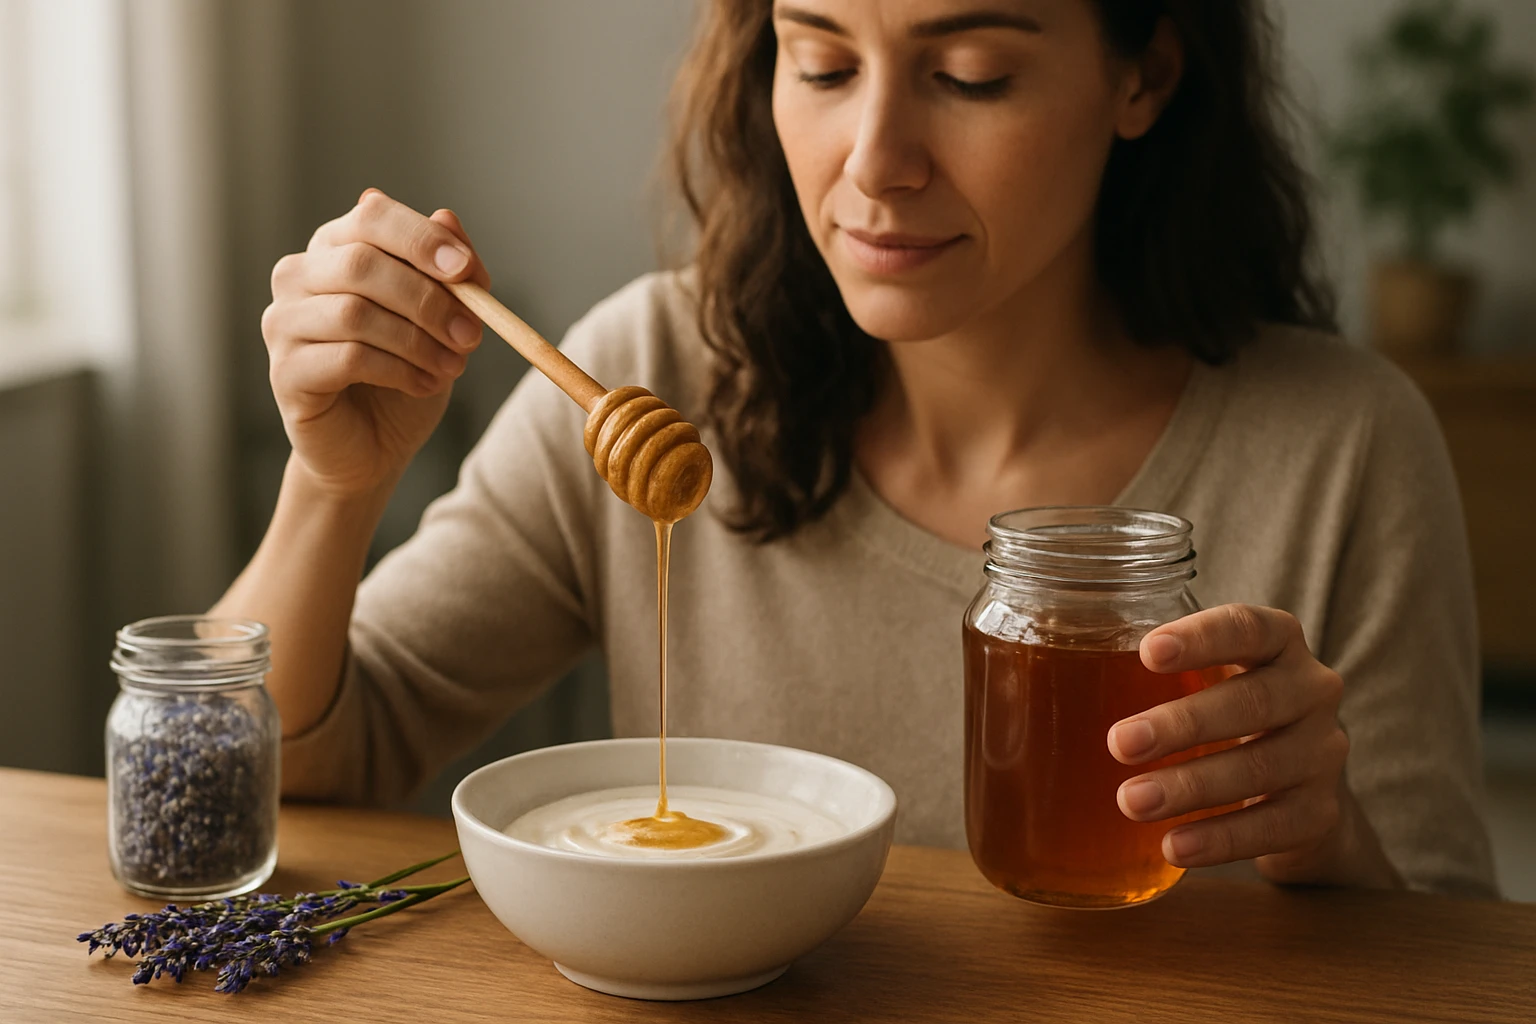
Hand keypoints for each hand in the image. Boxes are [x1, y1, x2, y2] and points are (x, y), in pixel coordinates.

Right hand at [261, 188, 490, 497]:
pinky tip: (424, 385)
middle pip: (360, 264)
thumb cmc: (406, 373)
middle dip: (427, 299)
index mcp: (337, 247)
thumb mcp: (444, 320)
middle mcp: (298, 276)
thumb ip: (451, 273)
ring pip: (355, 314)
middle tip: (471, 334)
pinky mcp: (285, 371)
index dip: (420, 238)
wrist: (375, 446)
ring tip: (453, 368)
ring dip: (417, 341)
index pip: (372, 216)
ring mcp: (283, 321)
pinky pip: (347, 358)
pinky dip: (398, 371)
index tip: (465, 270)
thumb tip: (447, 217)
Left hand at [1107, 604, 1401, 887]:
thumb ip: (1138, 670)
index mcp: (1277, 643)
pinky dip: (1221, 838)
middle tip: (1118, 744)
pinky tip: (1174, 845)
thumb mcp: (1198, 679)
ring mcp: (1323, 754)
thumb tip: (1033, 681)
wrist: (1292, 789)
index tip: (1147, 653)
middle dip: (1183, 724)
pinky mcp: (1322, 813)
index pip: (1248, 627)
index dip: (1202, 638)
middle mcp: (1311, 690)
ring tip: (1131, 802)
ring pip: (1262, 767)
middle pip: (1254, 701)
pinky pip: (1275, 827)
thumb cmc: (1222, 714)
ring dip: (1192, 787)